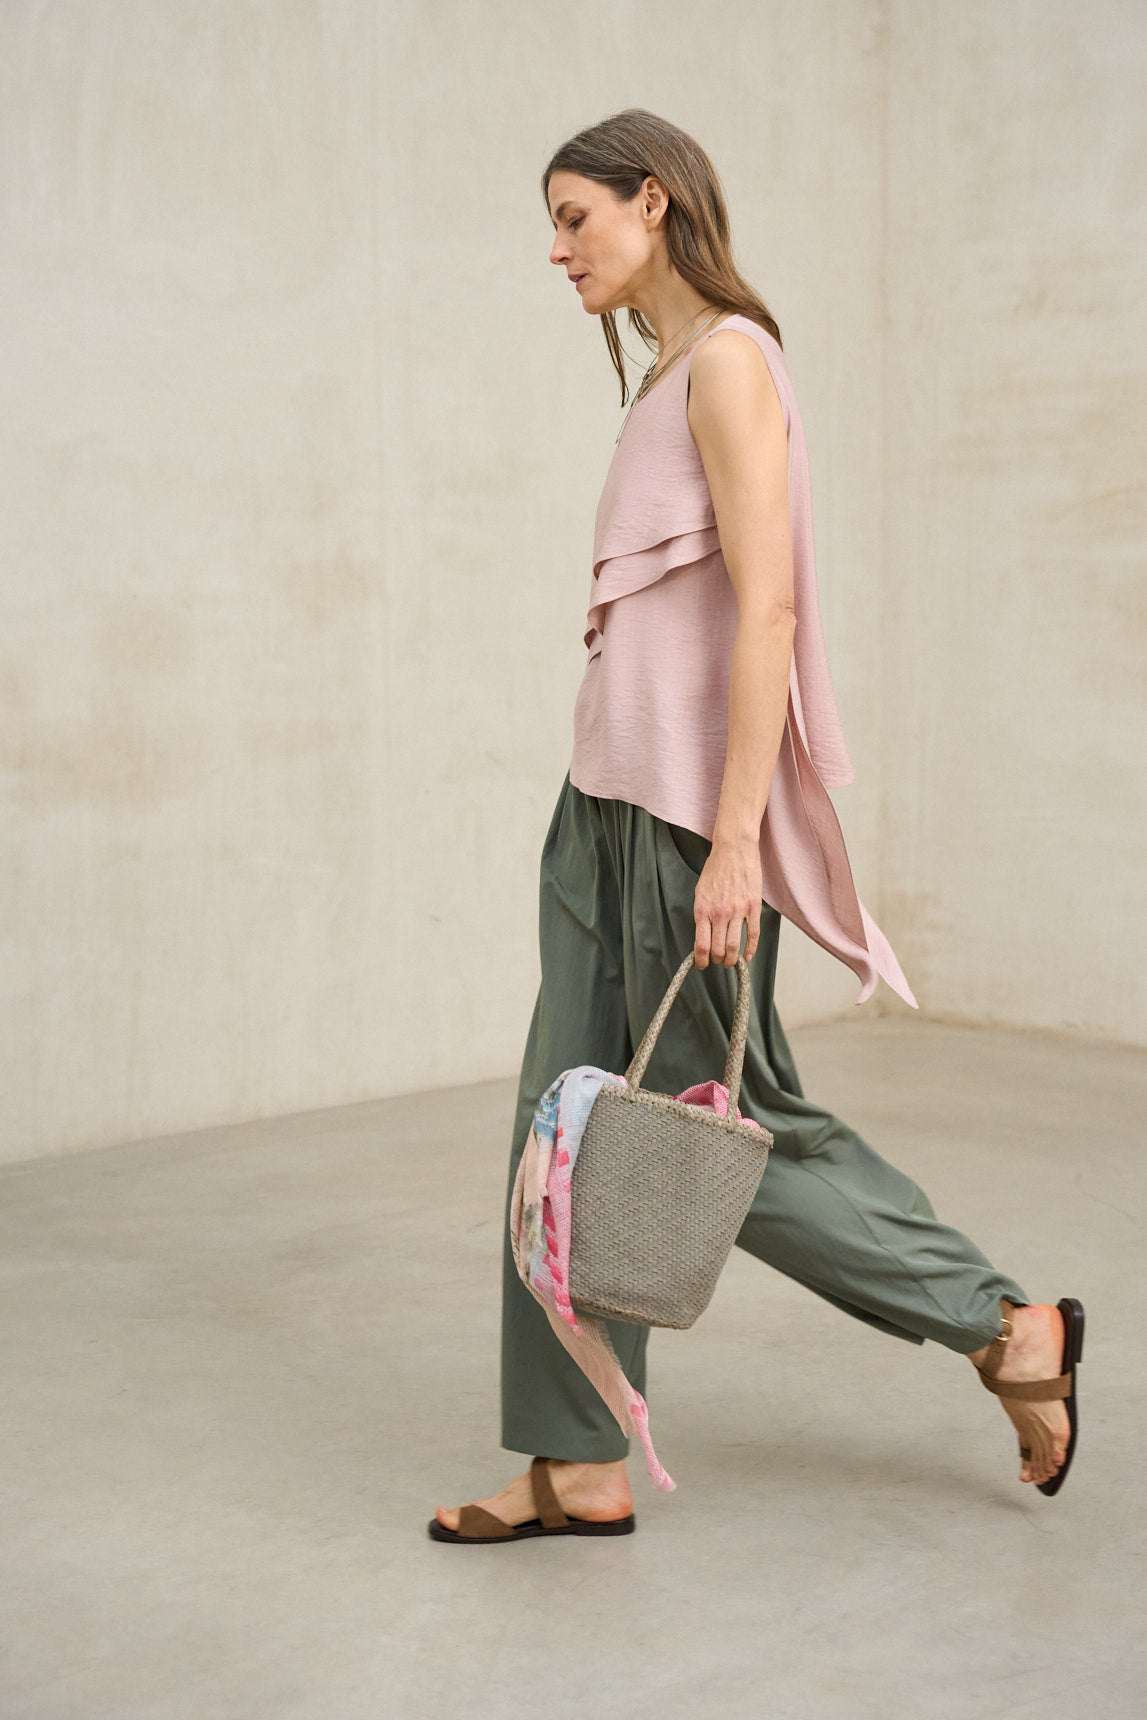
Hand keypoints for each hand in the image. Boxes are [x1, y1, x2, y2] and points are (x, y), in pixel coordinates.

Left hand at [692, 835, 762, 967]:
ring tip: (730, 962)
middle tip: (718, 962)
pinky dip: (751, 949)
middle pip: (719, 949)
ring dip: (731, 959)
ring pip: (735, 946)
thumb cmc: (715, 869)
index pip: (701, 944)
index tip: (702, 965)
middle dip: (717, 960)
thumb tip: (704, 934)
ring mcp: (738, 911)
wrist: (734, 850)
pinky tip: (748, 956)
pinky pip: (753, 934)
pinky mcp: (753, 906)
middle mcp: (719, 913)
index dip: (701, 960)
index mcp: (703, 909)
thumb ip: (702, 913)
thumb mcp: (700, 892)